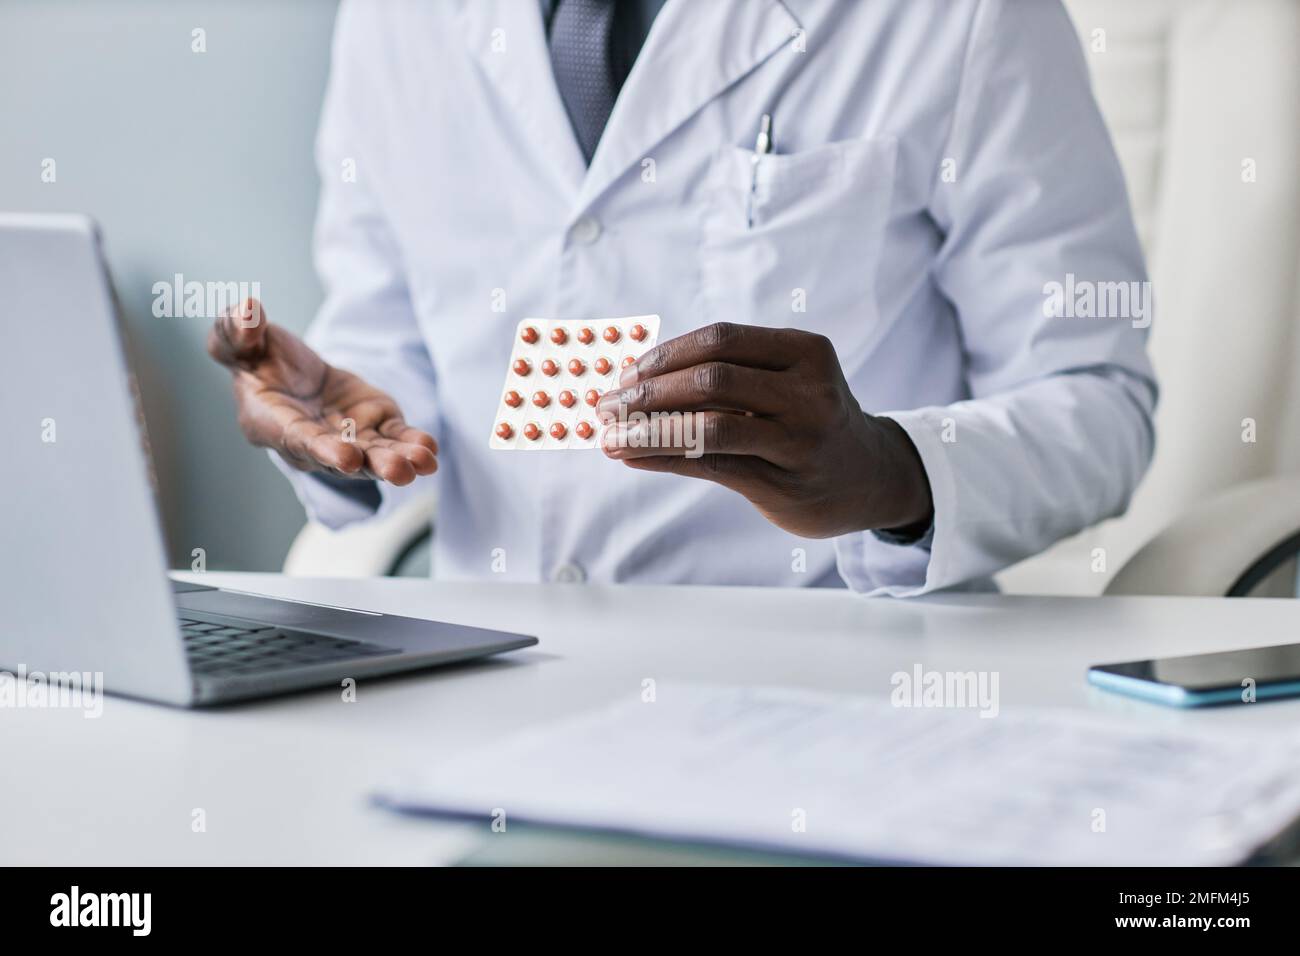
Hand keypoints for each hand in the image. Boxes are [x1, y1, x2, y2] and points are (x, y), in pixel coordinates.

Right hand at [207, 298, 436, 484]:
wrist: (290, 370)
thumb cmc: (258, 357)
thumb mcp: (238, 337)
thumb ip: (237, 329)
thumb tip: (248, 310)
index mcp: (273, 424)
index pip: (300, 441)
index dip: (324, 451)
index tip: (347, 458)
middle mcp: (312, 443)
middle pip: (344, 459)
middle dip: (373, 465)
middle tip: (400, 472)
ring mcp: (347, 438)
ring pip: (374, 454)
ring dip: (399, 460)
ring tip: (424, 463)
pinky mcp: (373, 426)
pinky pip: (393, 438)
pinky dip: (411, 443)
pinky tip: (429, 450)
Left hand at [596, 322, 931, 538]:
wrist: (868, 478)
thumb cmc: (809, 420)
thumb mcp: (788, 380)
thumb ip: (730, 373)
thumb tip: (638, 378)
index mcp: (806, 352)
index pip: (722, 339)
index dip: (668, 354)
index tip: (629, 372)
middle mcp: (809, 393)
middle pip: (712, 380)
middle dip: (649, 391)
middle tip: (609, 404)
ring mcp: (799, 440)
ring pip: (707, 428)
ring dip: (648, 430)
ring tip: (611, 436)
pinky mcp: (784, 484)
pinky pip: (711, 467)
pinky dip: (664, 458)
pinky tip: (633, 456)